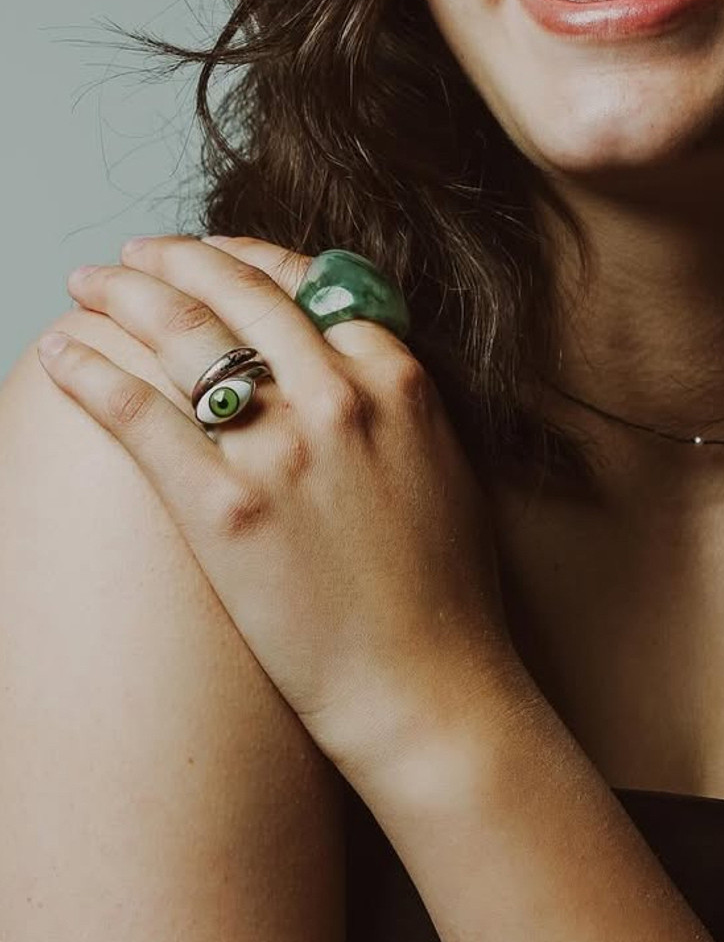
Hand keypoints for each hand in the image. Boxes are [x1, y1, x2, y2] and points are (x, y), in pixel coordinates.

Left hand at [37, 234, 526, 782]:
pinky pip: (141, 417)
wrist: (430, 687)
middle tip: (133, 254)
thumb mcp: (442, 461)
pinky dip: (93, 374)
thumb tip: (347, 359)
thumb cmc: (443, 591)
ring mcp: (282, 450)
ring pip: (185, 337)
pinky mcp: (226, 510)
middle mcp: (340, 396)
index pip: (307, 283)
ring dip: (125, 297)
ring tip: (87, 286)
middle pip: (238, 295)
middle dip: (173, 261)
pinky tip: (62, 353)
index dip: (247, 257)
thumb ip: (394, 397)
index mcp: (397, 377)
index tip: (211, 255)